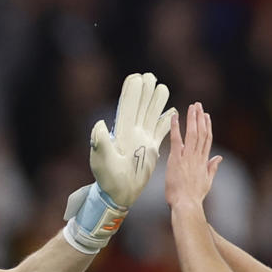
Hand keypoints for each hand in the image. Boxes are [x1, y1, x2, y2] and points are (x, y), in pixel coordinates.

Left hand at [90, 71, 174, 208]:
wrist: (118, 193)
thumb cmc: (107, 178)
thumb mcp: (101, 160)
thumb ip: (100, 142)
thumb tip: (100, 123)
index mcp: (122, 132)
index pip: (128, 106)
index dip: (132, 92)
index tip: (137, 78)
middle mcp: (133, 132)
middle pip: (141, 106)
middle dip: (145, 91)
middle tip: (150, 77)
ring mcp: (143, 139)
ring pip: (153, 114)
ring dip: (157, 101)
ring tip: (161, 87)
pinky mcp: (152, 148)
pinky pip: (162, 131)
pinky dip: (167, 121)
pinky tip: (172, 112)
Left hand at [164, 102, 221, 211]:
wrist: (186, 204)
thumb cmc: (194, 196)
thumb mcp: (207, 181)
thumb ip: (212, 167)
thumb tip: (219, 158)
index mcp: (204, 161)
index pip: (207, 139)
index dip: (207, 126)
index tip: (206, 116)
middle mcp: (197, 156)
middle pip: (201, 132)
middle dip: (200, 118)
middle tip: (198, 105)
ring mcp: (187, 157)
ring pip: (192, 133)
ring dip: (192, 118)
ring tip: (192, 106)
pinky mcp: (176, 159)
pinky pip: (176, 139)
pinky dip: (176, 127)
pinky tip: (175, 117)